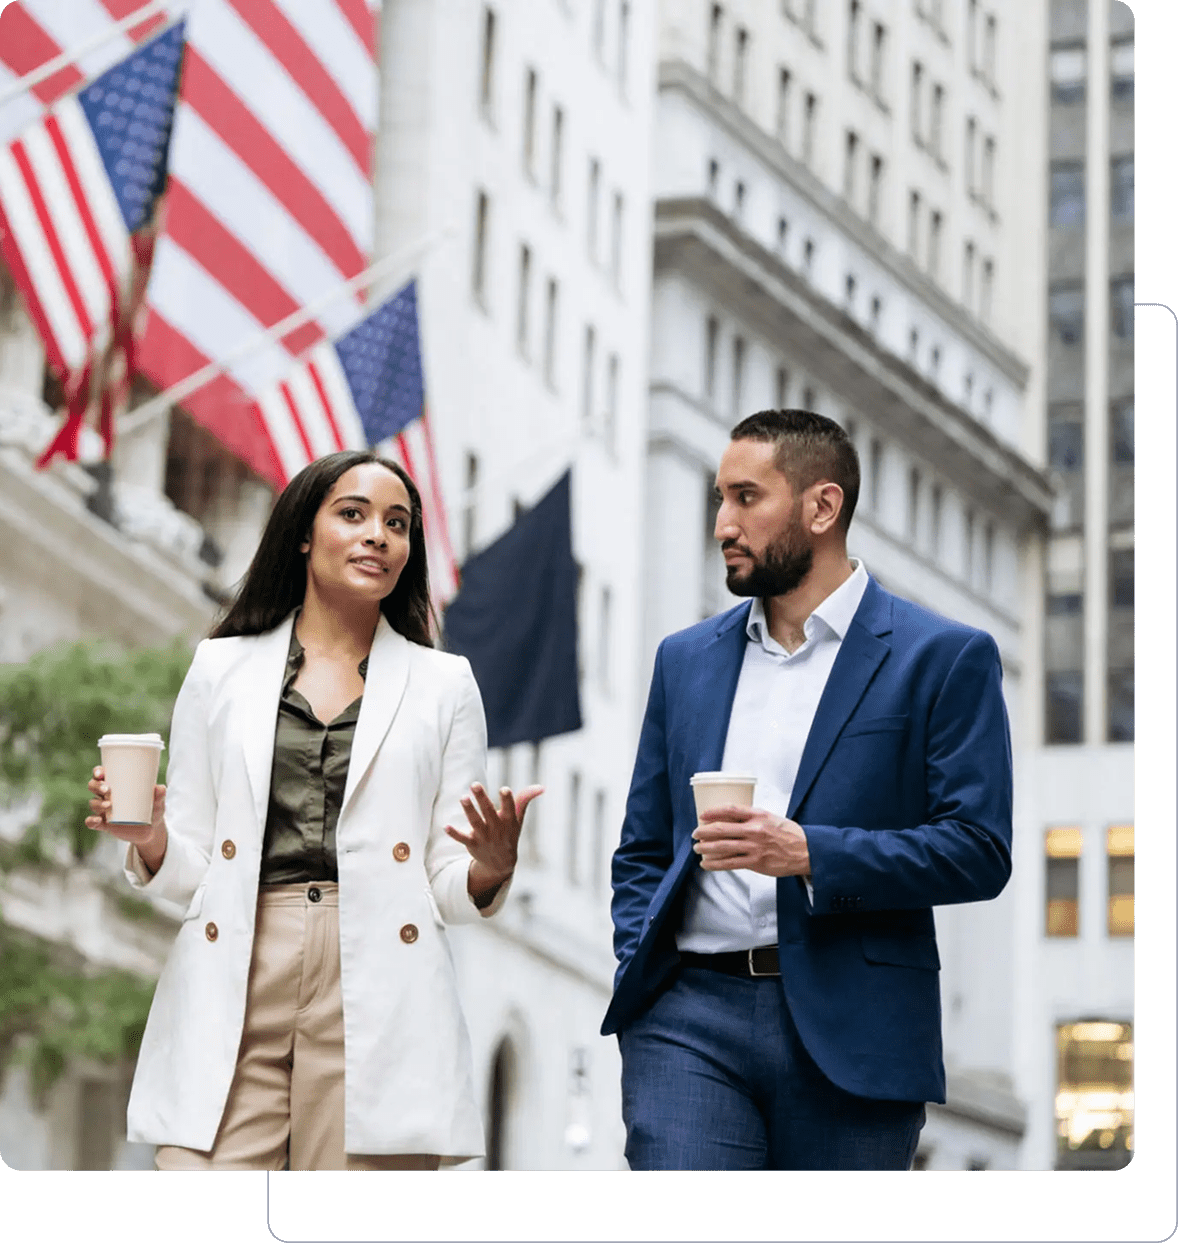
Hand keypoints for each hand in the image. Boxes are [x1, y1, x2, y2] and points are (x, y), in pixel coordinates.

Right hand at [86, 765, 167, 872]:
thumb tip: (160, 788)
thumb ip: (159, 795)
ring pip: (93, 803)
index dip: (98, 771)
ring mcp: (104, 810)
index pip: (102, 774)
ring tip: (109, 805)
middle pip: (93, 786)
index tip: (100, 773)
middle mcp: (107, 795)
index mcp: (117, 785)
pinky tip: (97, 820)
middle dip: (96, 786)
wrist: (152, 830)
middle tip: (107, 789)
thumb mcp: (158, 802)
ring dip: (98, 803)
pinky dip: (91, 821)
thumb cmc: (153, 808)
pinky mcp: (104, 824)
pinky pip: (92, 822)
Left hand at [447, 782, 543, 901]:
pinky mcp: (472, 843)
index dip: (507, 799)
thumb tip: (542, 787)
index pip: (510, 807)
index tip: (504, 789)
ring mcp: (484, 836)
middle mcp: (496, 828)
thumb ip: (525, 799)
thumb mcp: (518, 818)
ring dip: (469, 810)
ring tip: (463, 798)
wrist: (501, 863)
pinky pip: (462, 838)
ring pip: (475, 822)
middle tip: (475, 784)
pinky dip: (454, 833)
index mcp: (509, 820)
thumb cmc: (509, 833)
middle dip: (482, 798)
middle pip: (488, 811)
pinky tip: (446, 826)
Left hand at [692, 804, 809, 876]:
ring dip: (706, 848)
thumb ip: (751, 818)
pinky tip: (707, 864)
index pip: (731, 810)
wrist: (806, 851)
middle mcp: (755, 830)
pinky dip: (715, 864)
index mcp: (759, 815)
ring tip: (697, 849)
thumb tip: (728, 819)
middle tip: (695, 834)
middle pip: (722, 829)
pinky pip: (730, 863)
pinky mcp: (755, 862)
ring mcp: (754, 847)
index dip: (713, 811)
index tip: (702, 814)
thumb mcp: (770, 818)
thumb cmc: (788, 833)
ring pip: (723, 847)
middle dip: (704, 832)